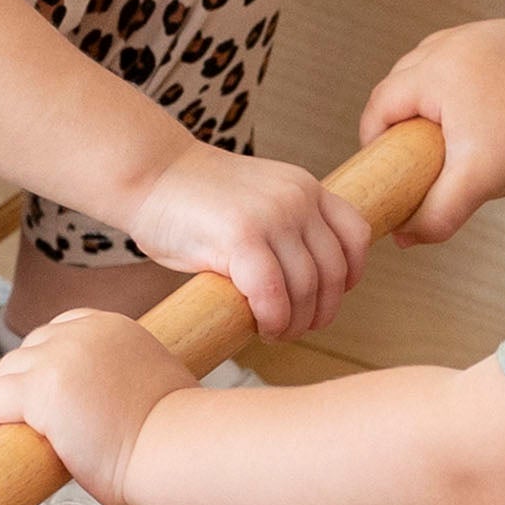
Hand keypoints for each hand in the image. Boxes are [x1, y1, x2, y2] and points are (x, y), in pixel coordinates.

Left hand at [0, 308, 194, 504]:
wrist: (179, 448)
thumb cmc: (175, 435)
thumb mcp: (149, 384)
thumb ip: (120, 380)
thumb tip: (102, 409)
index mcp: (111, 326)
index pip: (60, 330)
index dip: (49, 363)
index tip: (51, 395)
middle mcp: (82, 332)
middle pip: (29, 349)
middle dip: (25, 383)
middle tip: (32, 421)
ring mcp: (58, 358)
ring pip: (6, 374)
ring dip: (7, 402)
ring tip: (16, 435)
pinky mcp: (38, 390)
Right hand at [119, 142, 369, 342]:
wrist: (148, 173)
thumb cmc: (192, 199)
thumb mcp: (257, 203)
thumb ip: (285, 232)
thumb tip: (307, 291)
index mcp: (305, 187)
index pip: (355, 235)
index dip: (351, 276)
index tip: (326, 298)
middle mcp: (297, 198)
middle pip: (334, 272)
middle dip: (320, 311)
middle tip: (295, 329)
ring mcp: (272, 215)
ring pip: (307, 288)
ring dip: (295, 322)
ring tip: (274, 331)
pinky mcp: (242, 236)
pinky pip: (273, 294)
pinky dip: (273, 319)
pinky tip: (260, 325)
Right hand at [358, 19, 504, 244]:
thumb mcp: (474, 184)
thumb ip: (435, 215)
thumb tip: (403, 239)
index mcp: (436, 72)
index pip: (382, 102)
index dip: (375, 134)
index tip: (389, 160)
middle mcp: (451, 41)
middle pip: (401, 78)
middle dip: (400, 112)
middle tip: (414, 147)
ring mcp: (477, 31)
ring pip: (428, 60)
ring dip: (425, 88)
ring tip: (439, 123)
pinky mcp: (500, 30)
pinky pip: (459, 49)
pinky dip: (455, 71)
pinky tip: (466, 98)